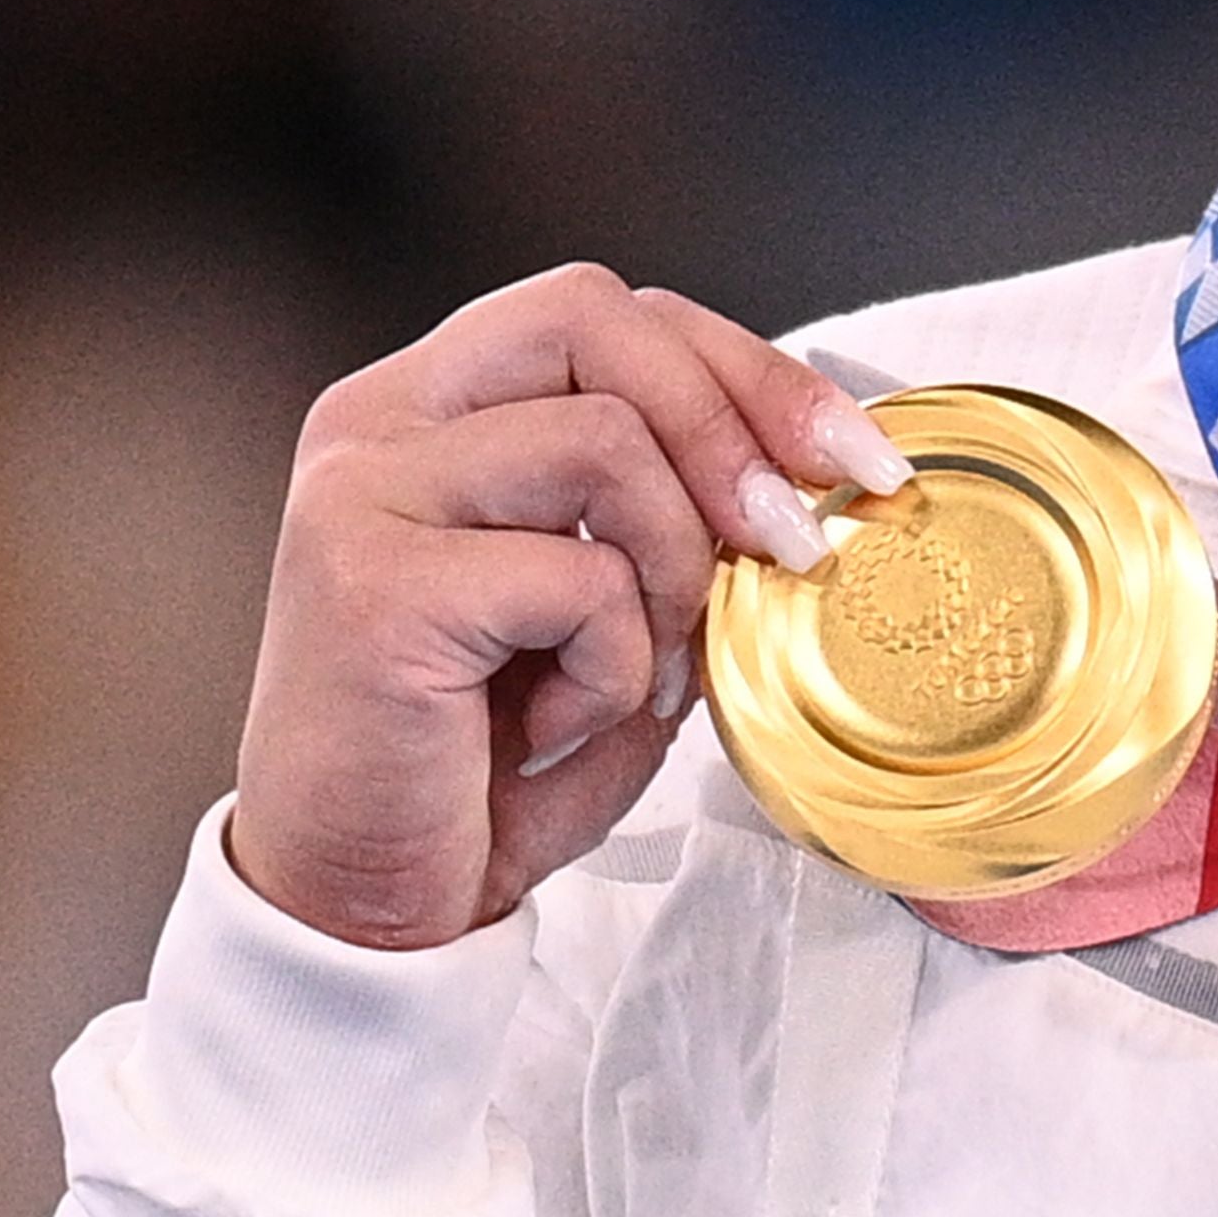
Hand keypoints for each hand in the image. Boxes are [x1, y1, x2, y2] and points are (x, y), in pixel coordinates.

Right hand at [227, 263, 902, 949]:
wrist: (366, 904)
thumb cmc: (487, 763)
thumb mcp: (614, 611)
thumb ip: (677, 517)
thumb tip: (813, 469)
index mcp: (432, 406)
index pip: (607, 312)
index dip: (747, 368)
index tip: (854, 460)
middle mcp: (378, 421)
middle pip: (597, 318)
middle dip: (732, 427)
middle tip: (792, 544)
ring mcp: (363, 492)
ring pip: (604, 441)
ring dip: (669, 572)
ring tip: (629, 673)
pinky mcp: (371, 582)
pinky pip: (577, 577)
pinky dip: (611, 667)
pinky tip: (555, 730)